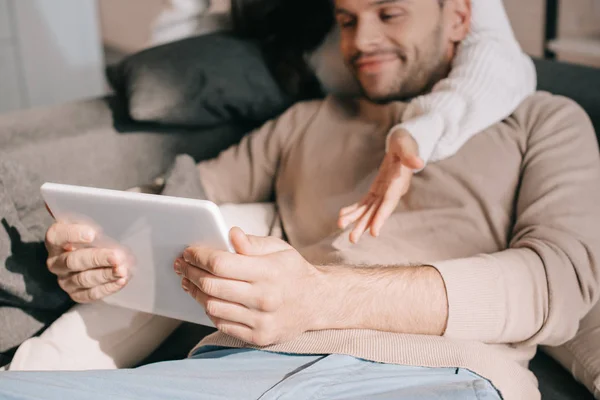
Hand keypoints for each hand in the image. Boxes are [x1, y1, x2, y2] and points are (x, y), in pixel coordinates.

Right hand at [45, 223, 128, 302]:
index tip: (92, 234)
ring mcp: (64, 280)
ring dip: (105, 275)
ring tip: (122, 270)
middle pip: (73, 261)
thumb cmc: (90, 234)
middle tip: (116, 257)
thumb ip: (94, 221)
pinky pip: (90, 294)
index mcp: (55, 239)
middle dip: (97, 259)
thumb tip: (109, 222)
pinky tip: (121, 280)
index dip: (74, 234)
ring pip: (83, 279)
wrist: (87, 252)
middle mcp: (55, 262)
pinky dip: (107, 288)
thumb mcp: (87, 223)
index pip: (58, 236)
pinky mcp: (75, 293)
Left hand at [175, 227, 321, 346]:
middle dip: (190, 273)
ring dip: (195, 293)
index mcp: (269, 272)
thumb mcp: (279, 249)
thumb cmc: (293, 272)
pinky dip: (210, 310)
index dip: (199, 256)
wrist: (317, 302)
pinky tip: (207, 299)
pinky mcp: (258, 337)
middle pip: (211, 286)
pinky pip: (222, 324)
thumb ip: (252, 243)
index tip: (189, 251)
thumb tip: (231, 234)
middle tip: (182, 265)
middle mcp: (265, 298)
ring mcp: (261, 321)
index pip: (221, 264)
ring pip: (212, 307)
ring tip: (189, 281)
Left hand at [338, 128, 423, 242]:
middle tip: (352, 239)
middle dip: (365, 225)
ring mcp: (384, 191)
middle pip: (378, 211)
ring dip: (356, 220)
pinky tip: (343, 216)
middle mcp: (392, 191)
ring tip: (341, 228)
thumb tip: (418, 163)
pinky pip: (365, 202)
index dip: (381, 216)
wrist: (404, 142)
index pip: (389, 202)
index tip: (373, 232)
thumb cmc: (406, 141)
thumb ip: (410, 155)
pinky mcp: (378, 189)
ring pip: (370, 209)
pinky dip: (354, 209)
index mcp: (399, 182)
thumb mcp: (407, 144)